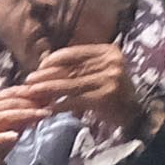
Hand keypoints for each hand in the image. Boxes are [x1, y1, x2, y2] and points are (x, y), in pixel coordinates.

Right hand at [0, 87, 50, 164]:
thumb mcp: (12, 126)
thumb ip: (24, 115)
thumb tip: (46, 101)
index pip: (10, 93)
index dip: (30, 92)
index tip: (49, 93)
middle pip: (7, 103)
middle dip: (30, 103)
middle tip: (48, 105)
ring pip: (2, 117)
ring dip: (24, 115)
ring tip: (41, 116)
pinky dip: (5, 137)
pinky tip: (16, 136)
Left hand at [23, 44, 156, 137]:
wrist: (136, 113)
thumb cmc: (113, 92)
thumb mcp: (99, 73)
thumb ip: (80, 68)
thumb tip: (46, 66)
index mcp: (108, 51)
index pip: (74, 52)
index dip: (53, 60)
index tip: (39, 68)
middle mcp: (111, 62)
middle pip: (70, 69)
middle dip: (46, 76)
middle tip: (28, 82)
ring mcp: (109, 79)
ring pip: (70, 84)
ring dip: (48, 90)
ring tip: (32, 93)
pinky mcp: (105, 96)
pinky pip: (75, 101)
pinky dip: (60, 105)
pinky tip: (48, 109)